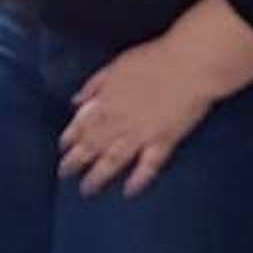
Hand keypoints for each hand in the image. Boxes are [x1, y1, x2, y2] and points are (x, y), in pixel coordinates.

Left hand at [59, 39, 217, 195]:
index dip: (70, 138)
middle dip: (75, 162)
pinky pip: (148, 166)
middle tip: (64, 175)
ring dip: (98, 176)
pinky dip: (138, 180)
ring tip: (87, 190)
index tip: (63, 148)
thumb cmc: (153, 59)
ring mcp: (141, 133)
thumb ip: (94, 85)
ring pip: (113, 160)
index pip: (81, 125)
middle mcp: (118, 121)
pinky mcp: (164, 141)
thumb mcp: (115, 66)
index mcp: (106, 101)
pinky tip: (129, 192)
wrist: (189, 65)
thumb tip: (75, 101)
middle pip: (92, 146)